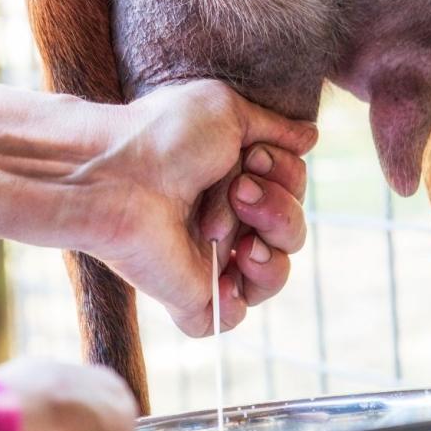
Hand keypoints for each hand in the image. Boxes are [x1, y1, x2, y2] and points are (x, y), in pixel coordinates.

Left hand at [66, 80, 316, 335]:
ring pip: (274, 276)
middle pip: (293, 234)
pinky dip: (235, 301)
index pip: (293, 193)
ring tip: (228, 235)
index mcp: (237, 181)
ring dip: (269, 252)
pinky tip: (227, 276)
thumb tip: (310, 137)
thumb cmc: (165, 135)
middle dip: (279, 210)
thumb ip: (274, 128)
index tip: (251, 158)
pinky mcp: (192, 295)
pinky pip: (231, 319)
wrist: (119, 171)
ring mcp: (210, 261)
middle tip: (239, 190)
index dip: (287, 176)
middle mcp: (229, 221)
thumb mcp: (228, 112)